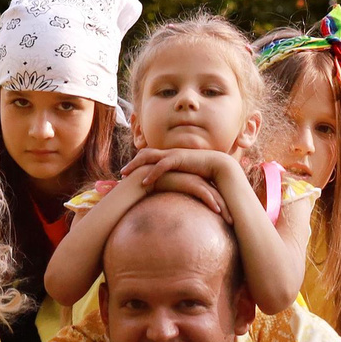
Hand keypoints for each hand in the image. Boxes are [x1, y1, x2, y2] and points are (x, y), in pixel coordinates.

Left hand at [124, 147, 241, 190]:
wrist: (219, 166)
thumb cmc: (204, 172)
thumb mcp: (187, 175)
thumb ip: (178, 179)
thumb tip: (172, 188)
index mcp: (170, 156)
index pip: (150, 156)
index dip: (138, 162)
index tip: (129, 172)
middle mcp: (169, 153)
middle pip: (145, 154)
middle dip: (132, 163)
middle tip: (122, 173)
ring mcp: (173, 154)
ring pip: (149, 157)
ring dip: (136, 166)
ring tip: (126, 175)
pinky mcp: (179, 159)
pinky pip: (161, 166)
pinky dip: (152, 173)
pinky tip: (145, 183)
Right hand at [145, 170, 229, 214]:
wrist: (145, 179)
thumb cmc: (158, 190)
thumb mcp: (173, 197)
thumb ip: (182, 203)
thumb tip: (186, 219)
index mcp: (196, 183)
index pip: (213, 195)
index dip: (222, 207)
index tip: (228, 220)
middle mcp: (198, 180)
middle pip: (218, 195)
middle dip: (228, 208)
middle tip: (234, 222)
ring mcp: (194, 179)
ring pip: (214, 194)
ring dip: (223, 208)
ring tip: (230, 221)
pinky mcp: (189, 181)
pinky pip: (204, 192)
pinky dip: (211, 201)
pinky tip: (217, 211)